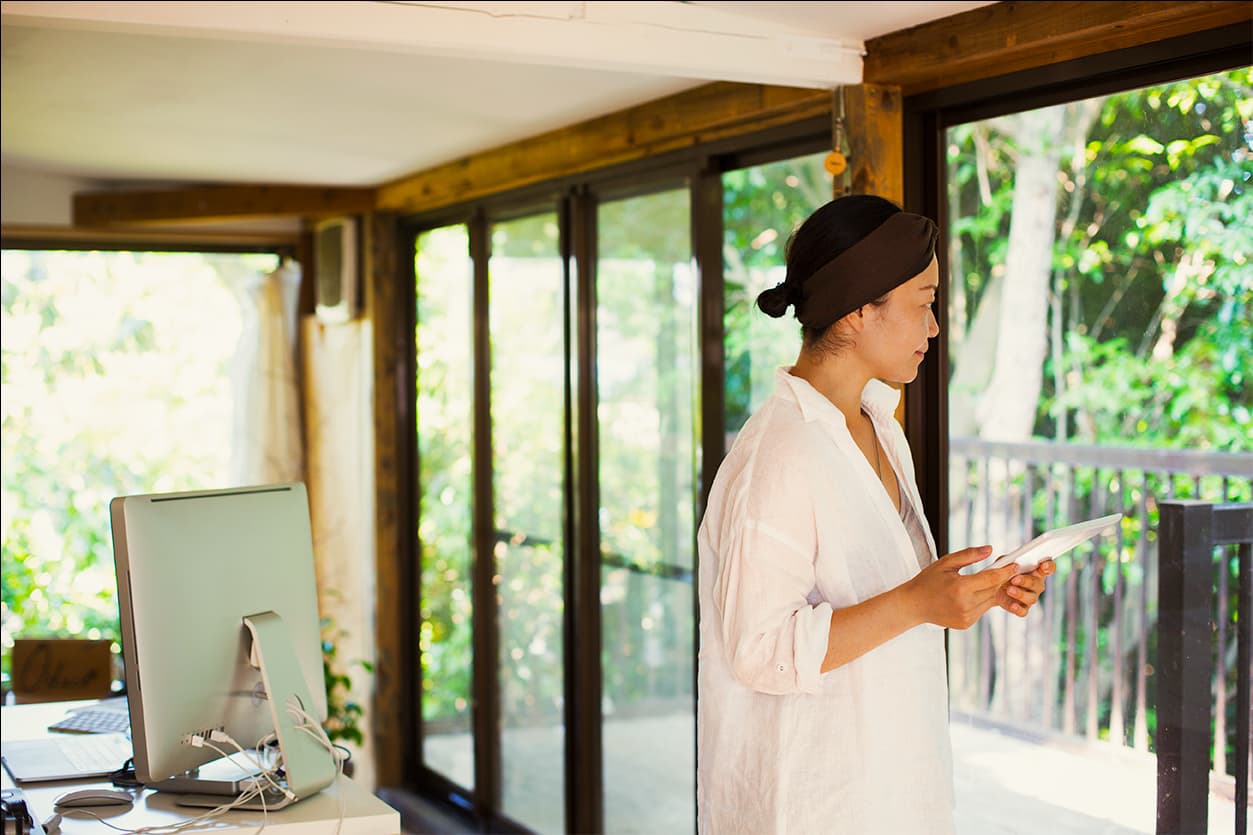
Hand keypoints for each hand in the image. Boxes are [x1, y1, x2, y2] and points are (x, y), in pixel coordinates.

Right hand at [904, 545, 1019, 629]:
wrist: (914, 605)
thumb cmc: (928, 581)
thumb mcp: (946, 563)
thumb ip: (969, 555)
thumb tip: (990, 549)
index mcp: (960, 588)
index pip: (991, 578)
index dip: (1005, 570)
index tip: (1014, 564)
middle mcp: (965, 605)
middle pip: (993, 589)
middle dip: (1001, 579)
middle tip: (1007, 568)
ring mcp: (967, 617)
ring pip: (990, 600)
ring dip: (992, 590)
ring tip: (991, 579)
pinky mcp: (966, 623)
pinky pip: (982, 609)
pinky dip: (982, 600)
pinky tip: (975, 592)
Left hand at [996, 559, 1055, 616]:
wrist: (991, 587)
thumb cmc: (1003, 572)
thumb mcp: (1003, 563)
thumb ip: (1009, 563)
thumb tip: (1014, 565)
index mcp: (1036, 570)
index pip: (1049, 567)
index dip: (1049, 566)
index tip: (1044, 566)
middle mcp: (1036, 584)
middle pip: (1038, 583)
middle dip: (1026, 581)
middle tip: (1015, 579)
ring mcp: (1030, 597)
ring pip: (1031, 598)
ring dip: (1020, 594)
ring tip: (1009, 590)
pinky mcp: (1022, 608)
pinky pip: (1024, 611)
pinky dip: (1019, 609)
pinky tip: (1013, 605)